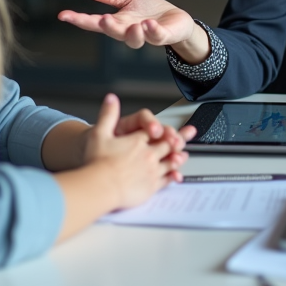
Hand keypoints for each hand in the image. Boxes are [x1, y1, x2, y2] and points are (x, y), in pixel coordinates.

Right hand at [58, 0, 199, 53]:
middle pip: (114, 33)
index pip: (95, 23)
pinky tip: (149, 24)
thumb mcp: (126, 1)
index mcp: (118, 22)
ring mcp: (145, 35)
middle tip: (102, 20)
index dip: (79, 19)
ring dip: (132, 34)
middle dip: (108, 27)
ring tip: (134, 25)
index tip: (63, 15)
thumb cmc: (150, 11)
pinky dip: (152, 31)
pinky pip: (156, 36)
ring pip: (135, 39)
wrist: (176, 21)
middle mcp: (128, 31)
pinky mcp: (162, 35)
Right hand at [83, 94, 188, 209]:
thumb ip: (108, 115)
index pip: (154, 131)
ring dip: (177, 157)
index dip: (162, 127)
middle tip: (188, 135)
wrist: (100, 187)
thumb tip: (111, 98)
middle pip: (167, 144)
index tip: (169, 126)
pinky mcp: (151, 186)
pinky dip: (173, 176)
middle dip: (177, 139)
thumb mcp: (99, 133)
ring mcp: (152, 170)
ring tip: (184, 155)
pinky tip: (177, 176)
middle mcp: (148, 154)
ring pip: (170, 161)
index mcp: (138, 141)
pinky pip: (166, 179)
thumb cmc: (97, 163)